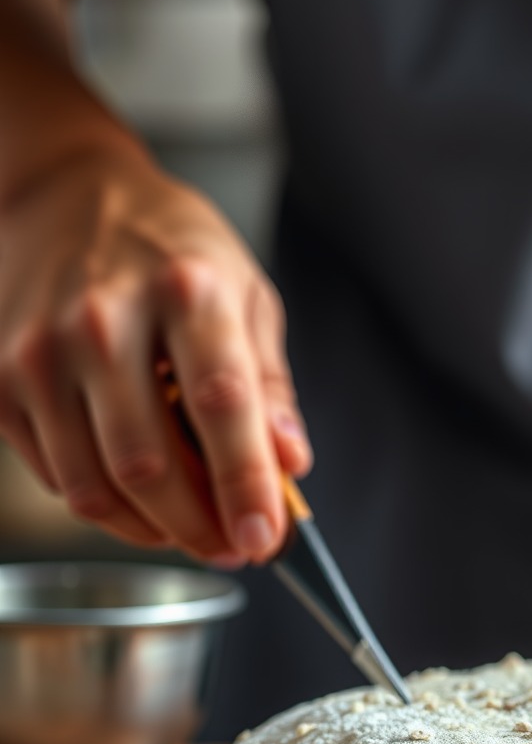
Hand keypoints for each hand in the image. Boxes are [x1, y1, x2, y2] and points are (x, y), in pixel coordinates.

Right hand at [0, 147, 311, 563]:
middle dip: (199, 527)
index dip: (245, 483)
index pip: (220, 406)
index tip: (265, 537)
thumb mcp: (247, 294)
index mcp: (186, 291)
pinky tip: (146, 504)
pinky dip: (109, 509)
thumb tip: (290, 462)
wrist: (65, 195)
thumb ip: (270, 384)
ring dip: (154, 531)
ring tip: (197, 532)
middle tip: (236, 547)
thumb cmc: (173, 247)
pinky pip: (58, 477)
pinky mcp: (1, 381)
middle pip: (149, 464)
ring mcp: (42, 353)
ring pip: (96, 486)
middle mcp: (104, 322)